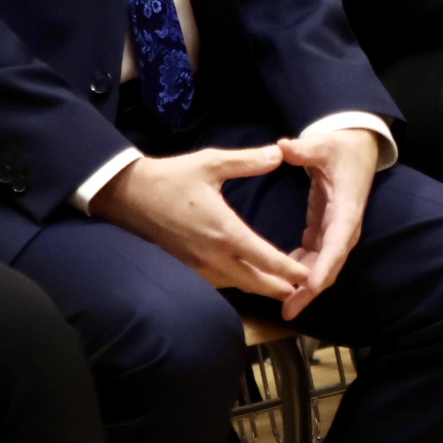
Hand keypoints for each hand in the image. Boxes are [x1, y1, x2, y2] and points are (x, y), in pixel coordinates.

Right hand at [92, 145, 309, 298]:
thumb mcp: (211, 162)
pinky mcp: (191, 266)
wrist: (131, 195)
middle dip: (282, 287)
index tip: (311, 275)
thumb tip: (279, 155)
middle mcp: (214, 255)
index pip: (265, 259)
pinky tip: (253, 276)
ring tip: (287, 285)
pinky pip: (223, 282)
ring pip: (240, 285)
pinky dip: (243, 283)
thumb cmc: (172, 177)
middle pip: (256, 282)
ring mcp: (200, 265)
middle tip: (307, 287)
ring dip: (263, 287)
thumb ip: (247, 161)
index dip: (290, 270)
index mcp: (224, 231)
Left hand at [276, 128, 377, 318]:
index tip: (309, 286)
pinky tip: (281, 281)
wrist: (358, 149)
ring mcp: (336, 231)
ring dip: (304, 287)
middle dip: (311, 289)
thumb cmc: (342, 147)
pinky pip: (314, 257)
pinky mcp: (326, 230)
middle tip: (289, 309)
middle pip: (330, 264)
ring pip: (322, 266)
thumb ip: (305, 149)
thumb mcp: (324, 144)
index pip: (337, 241)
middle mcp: (345, 226)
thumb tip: (284, 147)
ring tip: (284, 307)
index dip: (325, 266)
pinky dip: (299, 270)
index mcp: (347, 207)